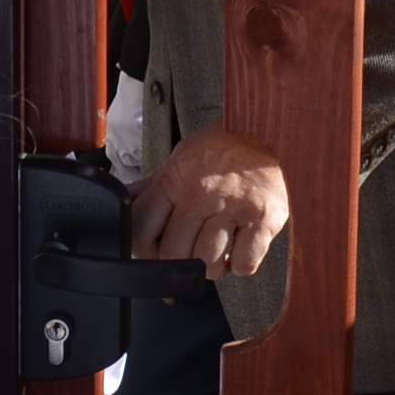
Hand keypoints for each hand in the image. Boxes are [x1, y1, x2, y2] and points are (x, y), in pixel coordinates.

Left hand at [131, 119, 289, 280]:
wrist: (267, 129)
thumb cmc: (223, 148)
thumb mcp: (181, 158)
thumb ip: (154, 186)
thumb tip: (127, 199)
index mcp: (174, 179)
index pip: (141, 229)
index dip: (145, 248)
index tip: (156, 249)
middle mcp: (201, 195)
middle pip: (173, 253)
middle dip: (181, 258)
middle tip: (192, 248)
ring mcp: (233, 208)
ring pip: (207, 263)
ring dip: (212, 266)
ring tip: (219, 249)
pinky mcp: (263, 220)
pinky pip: (243, 264)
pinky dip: (241, 264)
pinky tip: (241, 246)